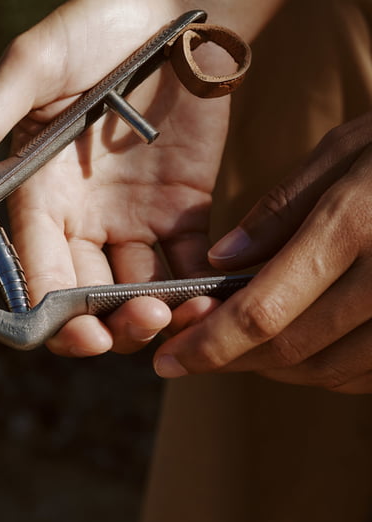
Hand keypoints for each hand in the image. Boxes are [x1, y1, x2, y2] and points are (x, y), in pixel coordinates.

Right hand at [0, 0, 235, 356]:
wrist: (174, 4)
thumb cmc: (93, 27)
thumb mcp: (31, 67)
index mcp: (37, 191)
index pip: (31, 265)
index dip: (45, 306)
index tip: (71, 328)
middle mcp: (80, 215)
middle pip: (81, 294)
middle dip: (100, 324)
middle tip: (126, 328)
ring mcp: (132, 216)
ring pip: (134, 291)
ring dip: (150, 316)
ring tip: (175, 318)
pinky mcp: (180, 209)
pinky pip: (186, 264)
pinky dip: (196, 290)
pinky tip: (209, 301)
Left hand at [156, 112, 371, 392]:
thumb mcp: (347, 150)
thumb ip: (282, 208)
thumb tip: (224, 260)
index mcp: (352, 229)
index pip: (262, 312)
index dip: (208, 346)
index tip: (169, 360)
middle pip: (290, 352)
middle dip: (230, 362)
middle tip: (192, 357)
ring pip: (331, 372)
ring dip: (274, 370)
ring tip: (238, 352)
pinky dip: (326, 369)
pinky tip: (301, 349)